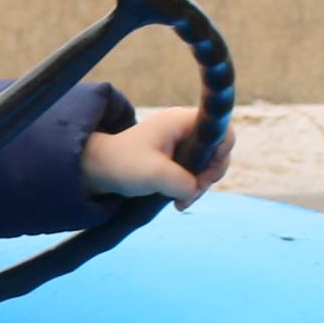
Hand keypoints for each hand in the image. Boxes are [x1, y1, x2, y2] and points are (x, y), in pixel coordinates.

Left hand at [80, 105, 230, 204]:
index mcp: (182, 121)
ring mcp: (182, 141)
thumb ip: (183, 182)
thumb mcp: (154, 175)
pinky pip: (196, 170)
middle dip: (209, 176)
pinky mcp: (178, 156)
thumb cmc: (123, 164)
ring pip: (208, 164)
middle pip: (218, 150)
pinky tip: (179, 200)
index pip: (222, 130)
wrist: (101, 169)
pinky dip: (191, 186)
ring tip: (181, 201)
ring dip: (199, 185)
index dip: (221, 154)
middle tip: (191, 193)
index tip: (204, 175)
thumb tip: (195, 189)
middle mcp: (186, 127)